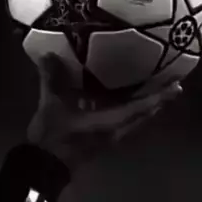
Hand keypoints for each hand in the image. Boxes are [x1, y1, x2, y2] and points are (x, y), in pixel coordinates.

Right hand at [27, 54, 182, 172]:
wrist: (44, 162)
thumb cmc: (53, 135)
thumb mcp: (50, 104)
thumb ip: (51, 78)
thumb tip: (49, 54)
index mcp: (107, 123)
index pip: (137, 108)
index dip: (156, 97)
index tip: (173, 87)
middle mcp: (114, 131)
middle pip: (141, 115)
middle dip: (155, 100)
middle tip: (168, 84)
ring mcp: (107, 137)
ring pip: (131, 119)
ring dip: (142, 105)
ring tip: (148, 88)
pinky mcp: (99, 138)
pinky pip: (119, 121)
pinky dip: (123, 109)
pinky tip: (112, 96)